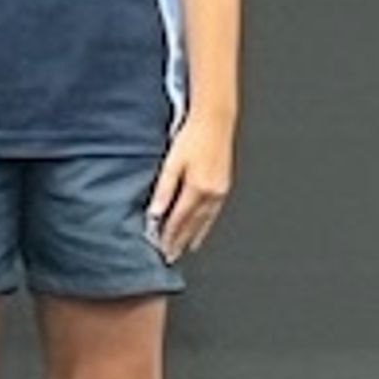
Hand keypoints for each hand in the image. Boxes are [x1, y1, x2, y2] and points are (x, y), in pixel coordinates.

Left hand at [147, 112, 233, 260]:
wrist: (215, 122)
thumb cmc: (192, 137)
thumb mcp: (172, 162)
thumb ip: (163, 189)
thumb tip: (155, 213)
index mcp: (197, 188)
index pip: (179, 220)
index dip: (168, 236)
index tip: (159, 249)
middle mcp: (211, 193)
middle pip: (192, 225)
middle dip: (179, 242)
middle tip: (169, 256)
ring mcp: (220, 192)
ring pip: (204, 222)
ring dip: (192, 238)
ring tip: (182, 250)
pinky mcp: (224, 188)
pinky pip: (212, 214)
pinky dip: (204, 226)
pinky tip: (200, 231)